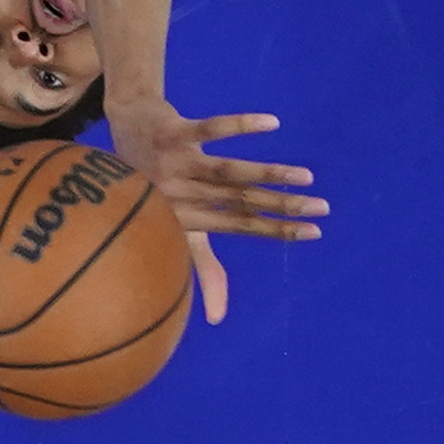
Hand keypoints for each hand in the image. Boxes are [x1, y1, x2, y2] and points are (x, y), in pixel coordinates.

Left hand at [106, 99, 325, 322]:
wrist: (121, 129)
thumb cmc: (153, 187)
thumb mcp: (175, 226)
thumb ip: (202, 267)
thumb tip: (218, 320)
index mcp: (187, 219)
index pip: (240, 227)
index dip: (277, 231)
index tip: (316, 232)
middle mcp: (182, 194)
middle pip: (240, 200)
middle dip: (282, 207)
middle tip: (322, 208)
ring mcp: (176, 163)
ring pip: (227, 171)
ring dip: (267, 173)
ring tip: (305, 176)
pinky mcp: (172, 133)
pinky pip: (208, 130)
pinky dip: (239, 126)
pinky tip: (272, 124)